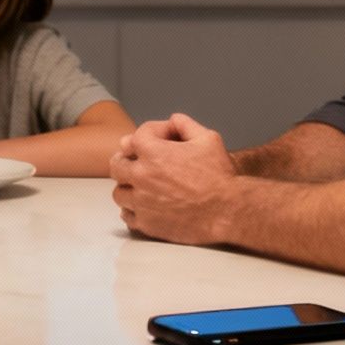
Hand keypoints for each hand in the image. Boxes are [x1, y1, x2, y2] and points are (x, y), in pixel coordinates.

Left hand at [109, 112, 237, 245]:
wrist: (227, 212)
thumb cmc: (220, 176)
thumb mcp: (208, 138)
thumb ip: (185, 124)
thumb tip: (173, 120)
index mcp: (153, 153)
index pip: (137, 135)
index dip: (153, 133)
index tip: (164, 139)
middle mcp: (141, 176)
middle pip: (117, 164)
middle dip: (128, 159)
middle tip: (139, 162)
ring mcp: (141, 202)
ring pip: (119, 192)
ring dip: (128, 186)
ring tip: (141, 186)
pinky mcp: (146, 224)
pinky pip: (127, 216)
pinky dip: (133, 210)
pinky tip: (145, 206)